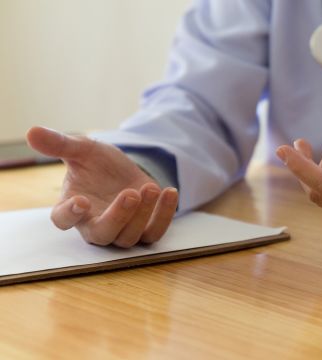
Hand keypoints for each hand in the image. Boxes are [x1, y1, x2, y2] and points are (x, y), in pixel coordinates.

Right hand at [27, 127, 178, 246]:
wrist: (126, 170)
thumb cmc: (97, 164)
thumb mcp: (82, 149)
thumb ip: (59, 144)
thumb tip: (31, 131)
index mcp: (72, 208)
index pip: (63, 220)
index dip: (70, 214)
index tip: (81, 201)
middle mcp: (95, 225)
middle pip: (102, 235)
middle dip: (118, 216)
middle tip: (130, 194)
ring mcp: (122, 231)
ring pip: (130, 236)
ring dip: (143, 213)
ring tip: (149, 187)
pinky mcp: (146, 229)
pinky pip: (156, 232)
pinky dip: (165, 214)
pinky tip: (169, 192)